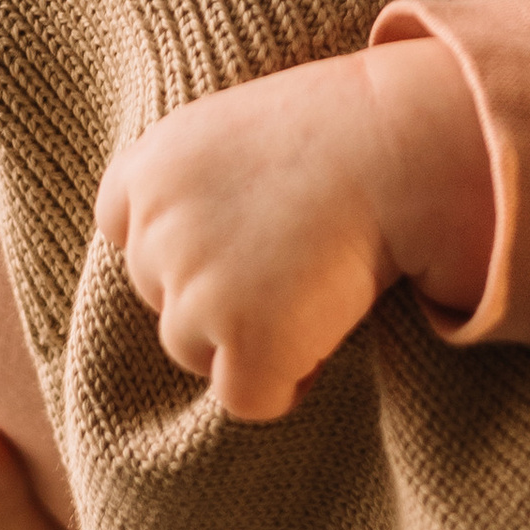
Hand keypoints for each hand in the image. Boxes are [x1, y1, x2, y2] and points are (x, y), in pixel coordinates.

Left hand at [93, 39, 494, 420]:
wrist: (403, 146)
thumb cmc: (341, 131)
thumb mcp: (238, 132)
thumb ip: (194, 191)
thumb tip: (191, 265)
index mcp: (148, 170)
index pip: (126, 231)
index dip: (181, 244)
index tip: (235, 238)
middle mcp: (156, 232)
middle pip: (162, 297)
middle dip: (217, 294)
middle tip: (292, 257)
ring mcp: (195, 290)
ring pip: (197, 352)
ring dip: (247, 338)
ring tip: (312, 286)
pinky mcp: (243, 341)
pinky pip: (247, 397)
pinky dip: (286, 382)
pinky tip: (325, 327)